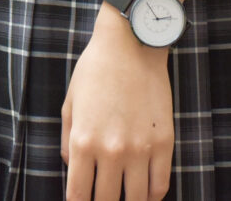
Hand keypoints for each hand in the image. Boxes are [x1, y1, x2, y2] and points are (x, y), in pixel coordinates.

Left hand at [61, 14, 173, 200]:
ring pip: (136, 199)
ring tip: (123, 197)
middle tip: (101, 198)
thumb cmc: (94, 71)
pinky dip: (152, 196)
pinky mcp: (164, 143)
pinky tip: (144, 193)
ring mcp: (140, 149)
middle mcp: (110, 150)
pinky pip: (160, 185)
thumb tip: (72, 168)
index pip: (78, 194)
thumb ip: (67, 140)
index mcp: (83, 141)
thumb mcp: (70, 103)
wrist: (130, 45)